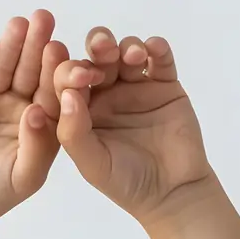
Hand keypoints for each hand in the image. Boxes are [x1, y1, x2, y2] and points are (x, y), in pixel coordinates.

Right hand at [0, 10, 69, 225]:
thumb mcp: (26, 176)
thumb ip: (37, 146)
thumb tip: (36, 110)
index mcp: (39, 123)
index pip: (51, 92)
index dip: (56, 72)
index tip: (62, 52)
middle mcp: (16, 105)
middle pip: (29, 71)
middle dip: (36, 46)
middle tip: (44, 21)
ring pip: (1, 67)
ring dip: (10, 45)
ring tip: (18, 25)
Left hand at [53, 28, 212, 226]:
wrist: (172, 193)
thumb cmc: (127, 183)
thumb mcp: (92, 165)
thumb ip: (74, 133)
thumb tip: (67, 94)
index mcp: (82, 111)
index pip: (68, 80)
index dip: (70, 71)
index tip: (81, 77)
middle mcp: (106, 94)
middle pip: (97, 57)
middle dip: (98, 47)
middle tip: (104, 49)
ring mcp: (136, 87)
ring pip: (126, 51)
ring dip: (126, 45)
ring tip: (133, 56)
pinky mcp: (165, 85)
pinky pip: (160, 58)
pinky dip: (156, 48)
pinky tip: (153, 51)